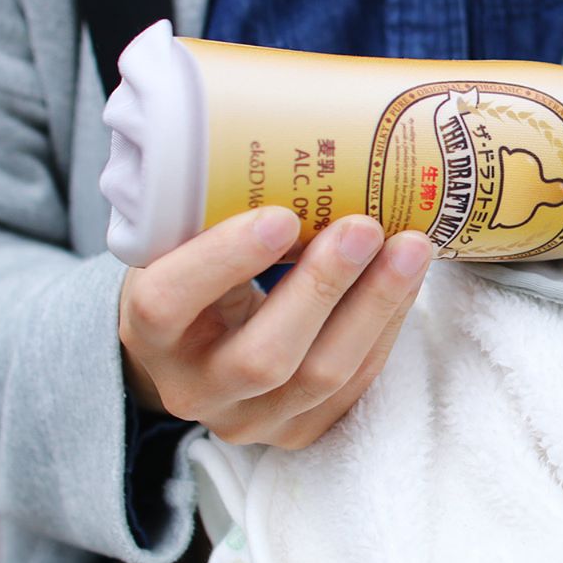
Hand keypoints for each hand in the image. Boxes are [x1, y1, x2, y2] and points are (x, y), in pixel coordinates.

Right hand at [119, 207, 431, 448]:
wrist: (198, 347)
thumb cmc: (197, 273)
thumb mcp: (185, 240)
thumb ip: (218, 206)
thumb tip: (295, 132)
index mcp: (151, 333)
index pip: (170, 302)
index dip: (224, 260)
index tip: (280, 216)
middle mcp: (195, 388)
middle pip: (263, 356)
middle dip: (323, 287)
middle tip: (365, 227)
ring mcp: (251, 420)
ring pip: (323, 377)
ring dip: (375, 305)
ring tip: (411, 247)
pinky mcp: (300, 430)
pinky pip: (355, 385)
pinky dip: (387, 326)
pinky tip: (408, 279)